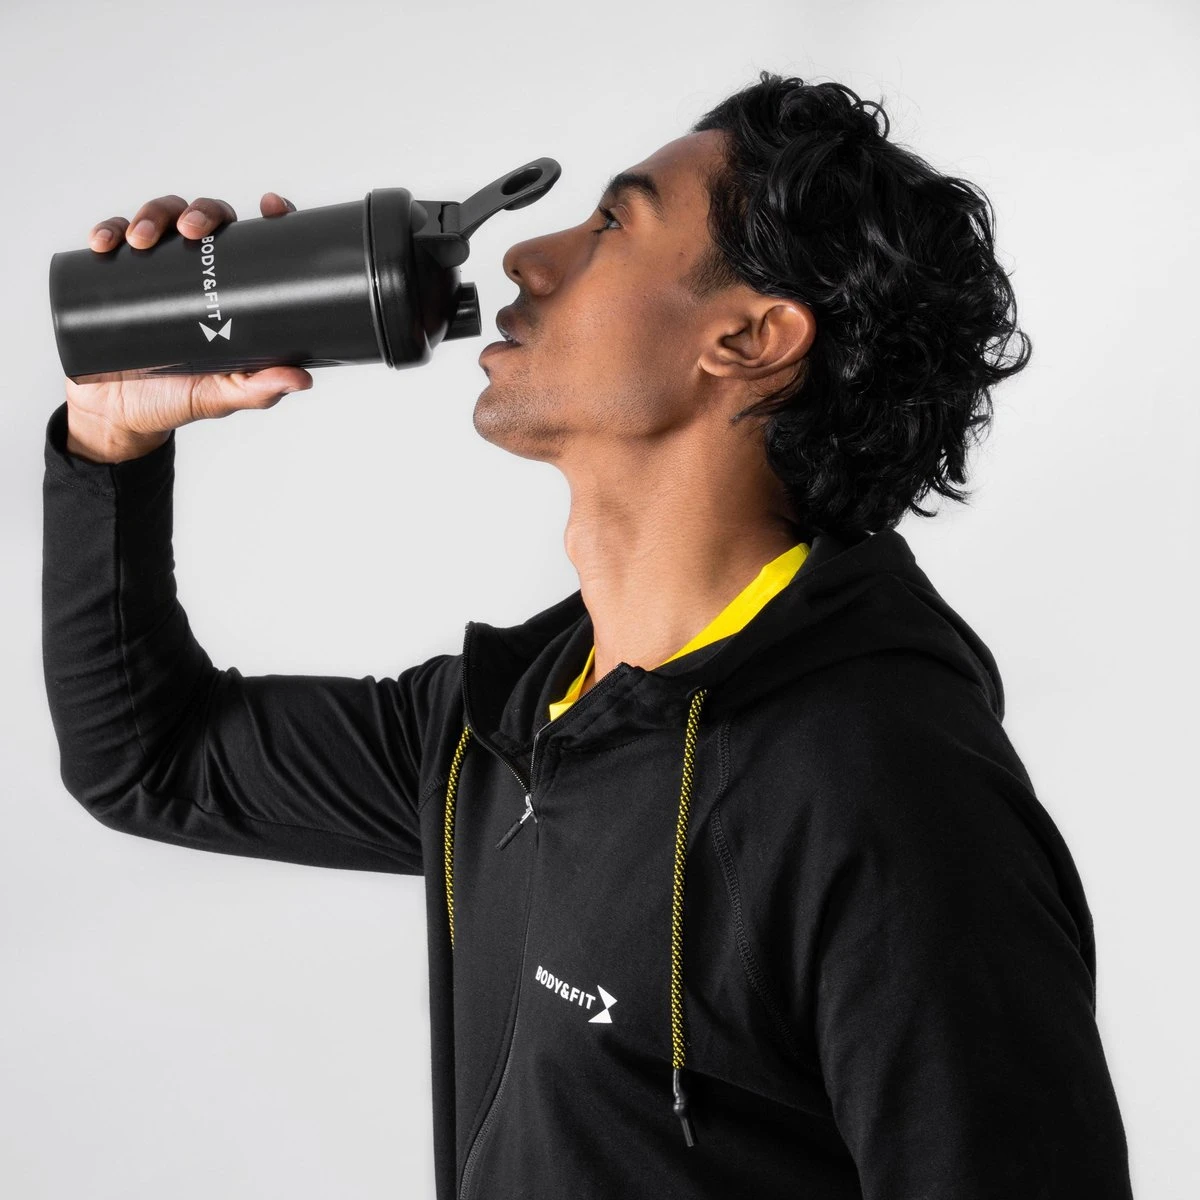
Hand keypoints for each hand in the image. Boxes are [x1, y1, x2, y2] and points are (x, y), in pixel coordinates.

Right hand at [64, 192, 312, 462]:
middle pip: (208, 219)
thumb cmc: (177, 399)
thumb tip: (301, 378)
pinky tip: (104, 243)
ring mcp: (157, 269)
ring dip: (152, 216)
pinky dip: (108, 231)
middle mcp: (200, 272)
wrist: (118, 413)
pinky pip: (113, 238)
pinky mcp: (116, 274)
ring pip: (161, 217)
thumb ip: (259, 389)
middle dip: (201, 211)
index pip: (257, 244)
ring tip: (140, 241)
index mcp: (234, 291)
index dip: (271, 218)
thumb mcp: (222, 395)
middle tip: (192, 232)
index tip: (272, 205)